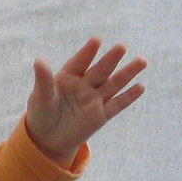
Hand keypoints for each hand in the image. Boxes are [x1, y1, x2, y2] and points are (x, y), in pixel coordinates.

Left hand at [25, 38, 146, 164]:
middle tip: (121, 46)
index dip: (88, 52)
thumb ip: (43, 79)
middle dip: (111, 59)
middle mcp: (84, 85)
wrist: (47, 140)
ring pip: (113, 84)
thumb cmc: (41, 114)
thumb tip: (39, 60)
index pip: (80, 62)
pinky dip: (129, 96)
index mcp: (68, 76)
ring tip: (142, 61)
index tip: (97, 40)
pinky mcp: (101, 115)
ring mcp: (94, 99)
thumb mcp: (40, 96)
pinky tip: (140, 87)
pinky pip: (117, 104)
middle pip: (100, 70)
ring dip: (128, 73)